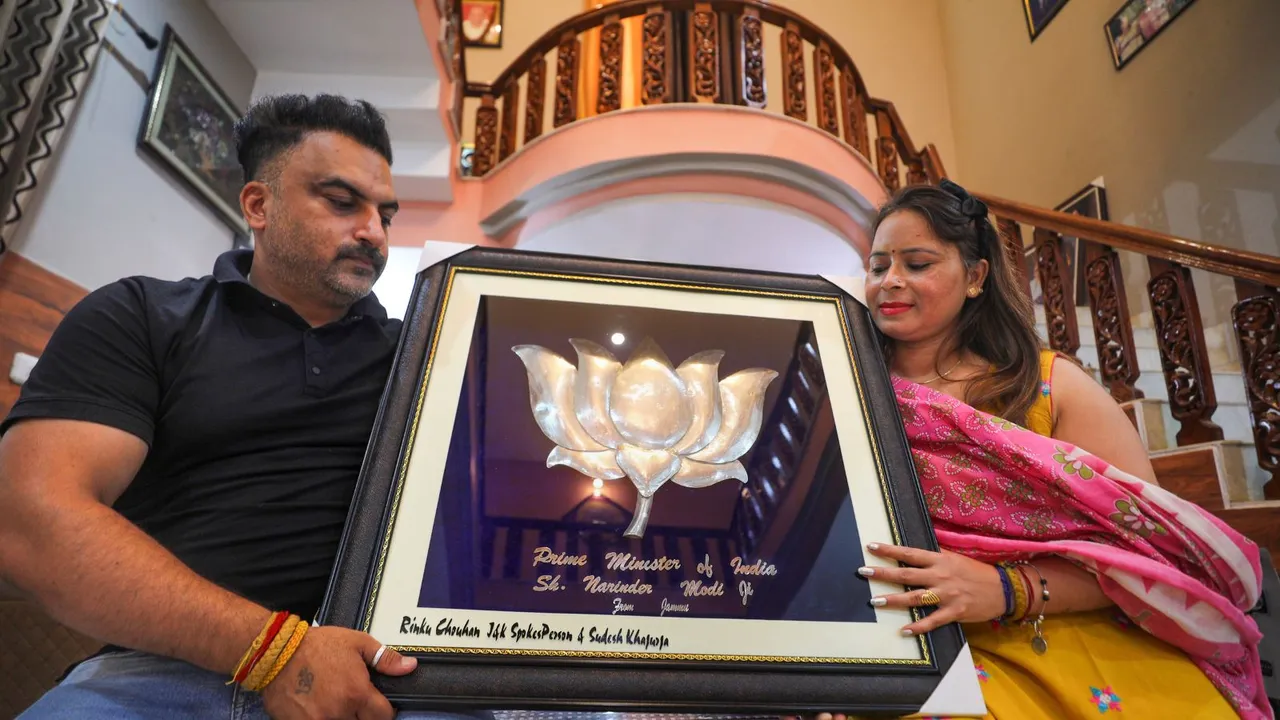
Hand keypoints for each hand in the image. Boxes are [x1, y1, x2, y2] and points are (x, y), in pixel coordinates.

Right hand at [260, 625, 416, 719]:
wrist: (277, 654)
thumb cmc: (318, 646)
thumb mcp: (356, 643)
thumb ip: (384, 659)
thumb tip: (410, 667)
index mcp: (357, 693)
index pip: (384, 717)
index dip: (385, 711)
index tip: (379, 705)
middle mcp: (340, 713)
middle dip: (364, 717)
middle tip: (356, 704)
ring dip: (345, 719)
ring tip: (339, 706)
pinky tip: (321, 710)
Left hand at [861, 543, 1004, 635]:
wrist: (1003, 589)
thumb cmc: (976, 573)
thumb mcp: (955, 558)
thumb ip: (935, 557)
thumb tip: (913, 554)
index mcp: (940, 560)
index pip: (910, 553)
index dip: (889, 550)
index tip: (871, 546)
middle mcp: (940, 576)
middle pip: (907, 574)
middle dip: (883, 573)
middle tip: (863, 572)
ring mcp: (947, 595)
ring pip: (915, 597)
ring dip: (894, 600)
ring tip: (876, 602)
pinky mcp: (954, 612)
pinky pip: (932, 621)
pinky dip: (918, 627)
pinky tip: (904, 630)